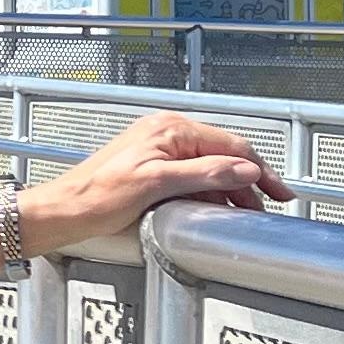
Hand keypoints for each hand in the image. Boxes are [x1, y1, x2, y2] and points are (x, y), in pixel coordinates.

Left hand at [20, 110, 284, 250]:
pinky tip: (216, 209)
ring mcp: (158, 150)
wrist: (63, 211)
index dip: (260, 170)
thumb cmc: (97, 196)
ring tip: (245, 213)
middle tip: (267, 207)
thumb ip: (205, 173)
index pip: (231, 146)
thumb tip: (244, 169)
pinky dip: (210, 191)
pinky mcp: (151, 167)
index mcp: (170, 130)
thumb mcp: (157, 184)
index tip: (279, 192)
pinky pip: (192, 175)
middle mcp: (166, 133)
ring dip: (230, 189)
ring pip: (209, 166)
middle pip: (223, 155)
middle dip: (248, 181)